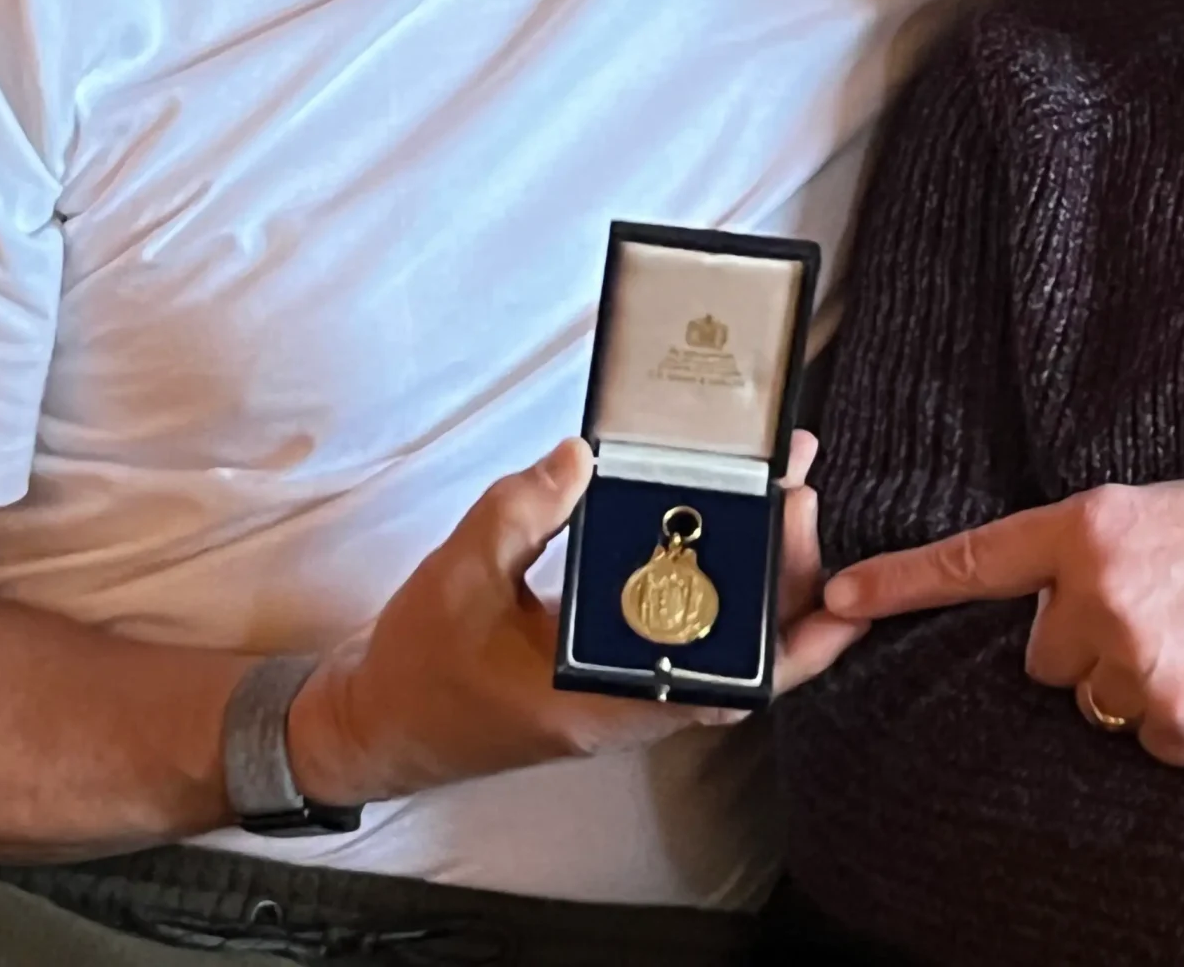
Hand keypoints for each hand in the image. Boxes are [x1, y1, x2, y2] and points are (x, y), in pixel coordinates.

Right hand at [287, 431, 863, 804]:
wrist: (378, 727)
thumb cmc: (418, 665)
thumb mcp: (459, 576)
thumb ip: (519, 512)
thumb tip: (581, 457)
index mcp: (600, 701)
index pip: (723, 681)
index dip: (783, 632)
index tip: (805, 551)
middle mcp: (630, 710)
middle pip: (745, 664)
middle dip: (791, 586)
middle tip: (803, 497)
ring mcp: (627, 700)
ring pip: (728, 658)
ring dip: (767, 589)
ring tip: (787, 505)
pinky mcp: (615, 681)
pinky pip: (694, 646)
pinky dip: (727, 599)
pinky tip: (738, 542)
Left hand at [823, 476, 1183, 765]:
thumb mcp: (1164, 510)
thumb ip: (1090, 551)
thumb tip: (1045, 604)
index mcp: (1091, 529)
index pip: (975, 561)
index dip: (898, 581)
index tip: (834, 595)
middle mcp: (1101, 599)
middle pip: (1043, 654)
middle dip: (1088, 640)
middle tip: (1165, 609)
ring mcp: (1138, 670)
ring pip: (1092, 701)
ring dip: (1133, 682)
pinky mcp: (1178, 730)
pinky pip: (1147, 741)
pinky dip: (1179, 722)